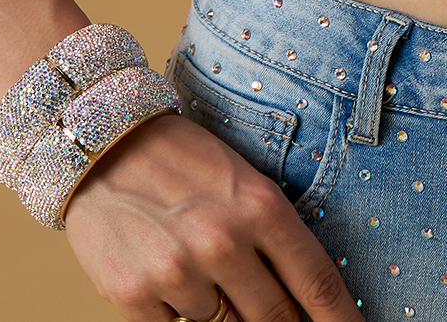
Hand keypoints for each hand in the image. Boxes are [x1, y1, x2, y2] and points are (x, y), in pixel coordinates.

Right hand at [62, 110, 359, 321]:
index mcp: (261, 207)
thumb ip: (274, 238)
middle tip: (279, 314)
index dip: (342, 320)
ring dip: (220, 310)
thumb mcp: (244, 182)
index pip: (317, 283)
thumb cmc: (185, 160)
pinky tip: (170, 278)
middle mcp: (224, 242)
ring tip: (199, 265)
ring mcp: (178, 273)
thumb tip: (303, 301)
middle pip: (277, 319)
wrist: (105, 143)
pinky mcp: (135, 298)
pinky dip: (178, 313)